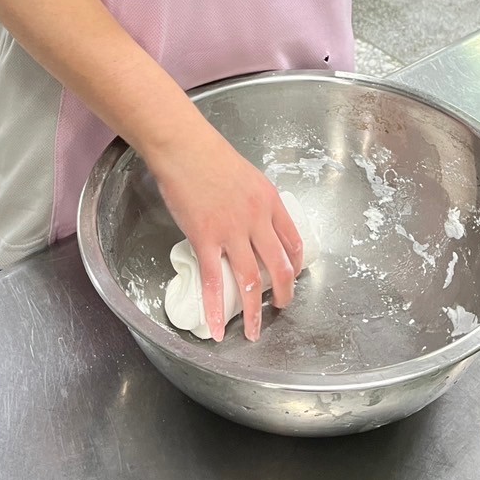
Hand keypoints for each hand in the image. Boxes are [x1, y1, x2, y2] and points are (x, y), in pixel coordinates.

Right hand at [149, 118, 302, 341]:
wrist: (184, 147)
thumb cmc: (210, 155)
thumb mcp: (247, 175)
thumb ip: (254, 201)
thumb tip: (252, 222)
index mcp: (270, 201)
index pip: (293, 240)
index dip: (295, 265)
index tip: (292, 277)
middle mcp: (257, 219)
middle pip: (279, 266)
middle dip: (283, 294)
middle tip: (280, 308)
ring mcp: (231, 231)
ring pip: (250, 280)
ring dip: (254, 312)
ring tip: (254, 332)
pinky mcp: (205, 239)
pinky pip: (214, 281)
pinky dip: (216, 309)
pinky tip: (217, 328)